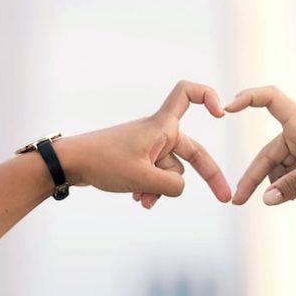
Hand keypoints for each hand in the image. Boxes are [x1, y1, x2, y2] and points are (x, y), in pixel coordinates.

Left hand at [58, 81, 232, 207]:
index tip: (220, 114)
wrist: (70, 164)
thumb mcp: (143, 179)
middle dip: (208, 176)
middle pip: (192, 151)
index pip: (187, 94)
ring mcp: (149, 147)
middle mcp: (158, 133)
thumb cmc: (103, 162)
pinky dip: (151, 188)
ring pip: (171, 171)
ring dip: (161, 189)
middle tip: (225, 198)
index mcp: (161, 127)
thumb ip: (171, 186)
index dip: (207, 96)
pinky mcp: (138, 159)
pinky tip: (139, 200)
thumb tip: (179, 189)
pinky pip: (156, 176)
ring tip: (143, 201)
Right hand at [227, 85, 295, 204]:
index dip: (246, 99)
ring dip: (277, 184)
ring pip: (281, 167)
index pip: (267, 98)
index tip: (226, 109)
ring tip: (281, 200)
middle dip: (254, 177)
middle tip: (238, 201)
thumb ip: (292, 186)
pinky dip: (290, 185)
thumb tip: (266, 200)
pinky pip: (294, 173)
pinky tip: (292, 197)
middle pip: (268, 153)